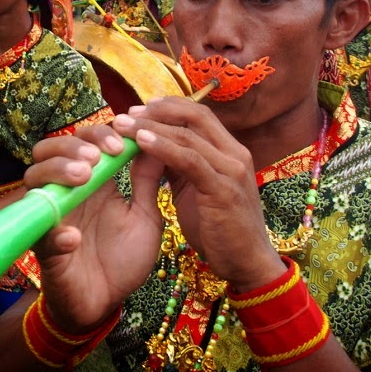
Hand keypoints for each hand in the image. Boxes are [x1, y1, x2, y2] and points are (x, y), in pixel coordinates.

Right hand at [24, 125, 162, 332]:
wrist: (107, 302)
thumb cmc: (123, 258)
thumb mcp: (144, 216)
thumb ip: (147, 181)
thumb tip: (155, 140)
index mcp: (92, 182)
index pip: (83, 140)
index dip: (99, 133)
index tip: (122, 142)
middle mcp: (65, 191)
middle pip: (50, 149)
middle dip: (74, 145)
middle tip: (100, 156)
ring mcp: (51, 216)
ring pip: (34, 178)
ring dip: (57, 171)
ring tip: (84, 176)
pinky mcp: (43, 247)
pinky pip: (39, 232)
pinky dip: (54, 232)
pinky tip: (73, 237)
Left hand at [111, 97, 285, 291]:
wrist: (247, 264)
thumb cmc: (220, 229)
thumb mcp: (197, 190)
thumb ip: (180, 167)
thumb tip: (151, 145)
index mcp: (230, 152)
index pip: (199, 114)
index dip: (168, 107)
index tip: (139, 109)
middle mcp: (235, 154)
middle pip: (195, 116)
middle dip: (158, 111)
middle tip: (127, 112)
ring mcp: (232, 170)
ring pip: (189, 135)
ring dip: (152, 127)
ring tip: (124, 124)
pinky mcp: (223, 190)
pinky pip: (190, 160)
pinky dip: (163, 148)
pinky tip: (141, 142)